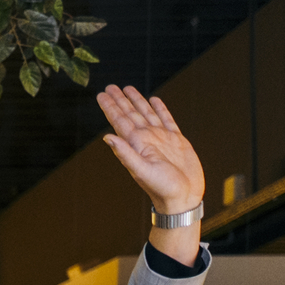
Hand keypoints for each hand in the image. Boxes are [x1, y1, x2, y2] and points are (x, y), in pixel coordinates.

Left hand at [98, 86, 203, 216]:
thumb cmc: (162, 188)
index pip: (120, 121)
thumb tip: (107, 137)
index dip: (111, 107)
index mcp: (136, 144)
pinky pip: (167, 119)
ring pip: (146, 113)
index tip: (101, 94)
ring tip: (128, 88)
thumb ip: (125, 154)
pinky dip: (160, 109)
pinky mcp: (177, 140)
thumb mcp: (141, 171)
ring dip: (137, 101)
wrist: (183, 197)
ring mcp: (161, 138)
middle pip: (130, 114)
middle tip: (110, 87)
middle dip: (120, 100)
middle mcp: (147, 139)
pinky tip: (154, 100)